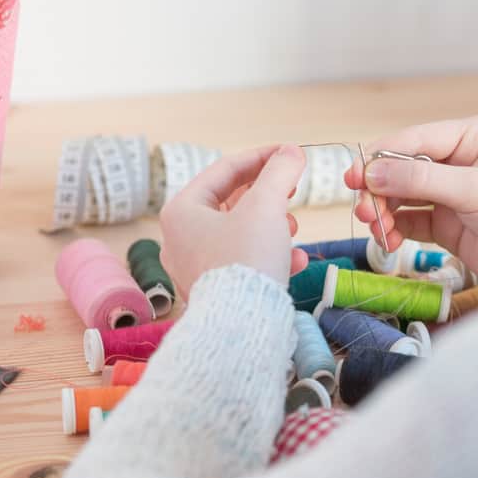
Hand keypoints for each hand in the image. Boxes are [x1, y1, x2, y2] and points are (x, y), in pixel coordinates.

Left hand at [160, 145, 308, 292]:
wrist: (240, 325)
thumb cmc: (246, 259)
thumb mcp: (266, 205)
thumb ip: (280, 172)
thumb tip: (291, 152)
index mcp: (182, 210)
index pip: (225, 169)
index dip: (263, 156)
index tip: (291, 153)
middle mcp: (181, 237)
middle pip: (232, 201)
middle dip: (269, 196)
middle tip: (292, 190)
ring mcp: (196, 266)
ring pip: (241, 232)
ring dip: (273, 225)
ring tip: (293, 228)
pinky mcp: (215, 290)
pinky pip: (245, 261)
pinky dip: (271, 255)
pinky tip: (296, 260)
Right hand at [345, 116, 477, 295]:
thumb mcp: (475, 191)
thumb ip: (420, 181)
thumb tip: (371, 173)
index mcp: (470, 136)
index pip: (411, 141)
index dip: (379, 158)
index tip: (353, 179)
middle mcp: (457, 160)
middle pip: (399, 169)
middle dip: (378, 190)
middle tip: (365, 212)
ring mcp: (450, 194)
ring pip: (399, 196)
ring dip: (382, 212)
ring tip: (378, 231)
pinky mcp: (446, 225)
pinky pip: (407, 221)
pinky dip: (393, 230)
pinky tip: (389, 241)